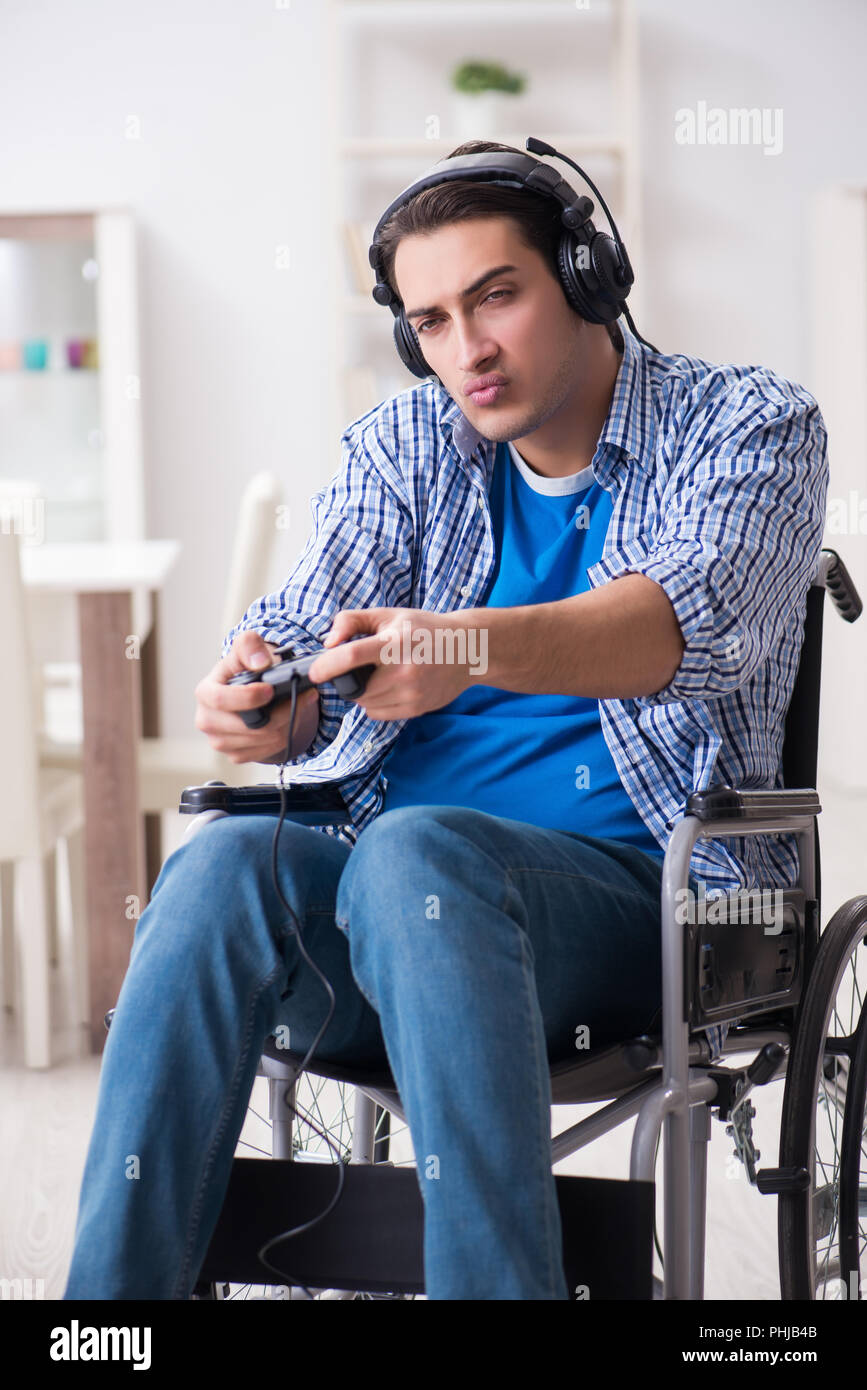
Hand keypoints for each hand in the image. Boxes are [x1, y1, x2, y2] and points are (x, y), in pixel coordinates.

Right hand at [195, 632, 319, 763]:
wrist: (250, 689)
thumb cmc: (245, 667)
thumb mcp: (246, 647)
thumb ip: (250, 645)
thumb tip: (260, 662)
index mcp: (205, 693)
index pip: (221, 700)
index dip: (248, 697)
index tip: (270, 690)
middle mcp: (207, 720)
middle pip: (248, 726)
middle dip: (281, 711)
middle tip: (303, 695)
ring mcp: (220, 741)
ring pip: (263, 739)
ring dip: (287, 722)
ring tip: (298, 704)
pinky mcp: (235, 755)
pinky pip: (267, 751)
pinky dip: (284, 735)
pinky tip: (288, 719)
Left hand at [307, 607, 473, 720]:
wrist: (467, 649)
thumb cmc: (424, 629)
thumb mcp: (388, 614)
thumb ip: (352, 621)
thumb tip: (328, 643)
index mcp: (395, 643)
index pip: (351, 657)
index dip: (326, 666)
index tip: (314, 672)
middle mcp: (404, 671)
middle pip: (356, 687)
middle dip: (349, 680)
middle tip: (360, 667)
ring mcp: (412, 693)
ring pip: (365, 703)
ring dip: (362, 692)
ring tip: (379, 675)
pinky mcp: (417, 708)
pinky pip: (379, 714)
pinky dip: (375, 703)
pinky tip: (389, 687)